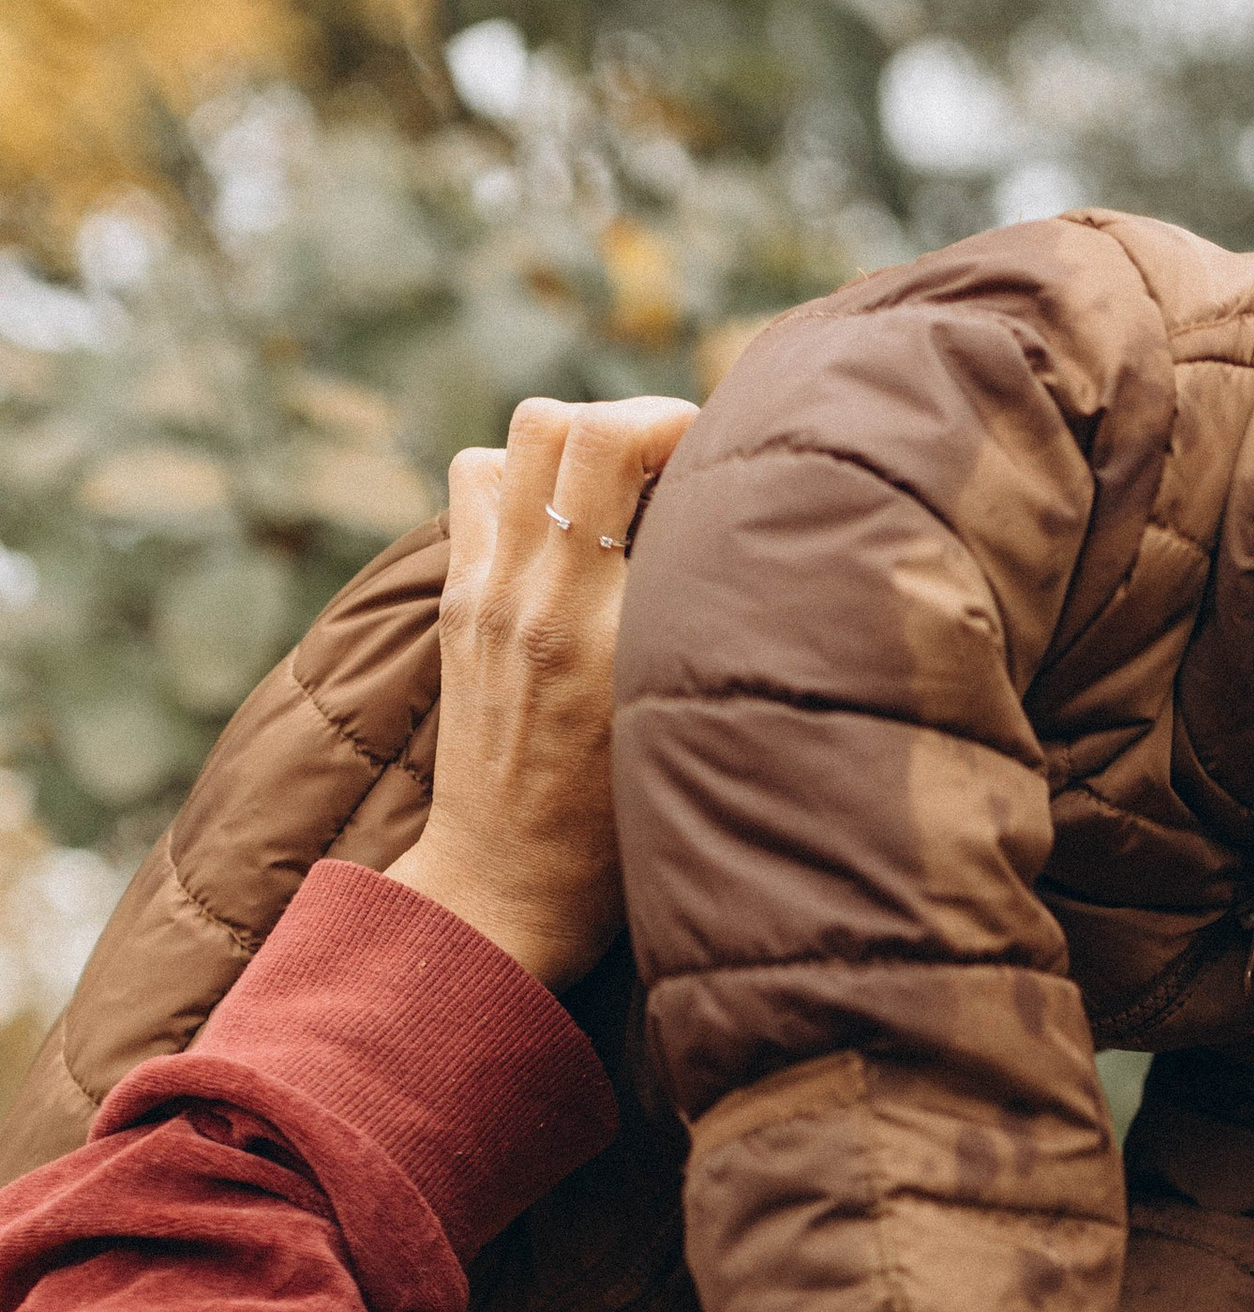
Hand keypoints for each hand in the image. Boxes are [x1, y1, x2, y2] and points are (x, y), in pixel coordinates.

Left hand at [388, 392, 696, 988]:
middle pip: (556, 421)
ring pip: (508, 447)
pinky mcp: (457, 612)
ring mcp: (480, 598)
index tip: (720, 457)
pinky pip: (478, 495)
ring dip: (565, 452)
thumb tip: (740, 522)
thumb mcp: (683, 715)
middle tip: (674, 466)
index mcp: (593, 619)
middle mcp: (526, 593)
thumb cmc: (624, 830)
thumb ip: (705, 616)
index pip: (616, 444)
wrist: (511, 890)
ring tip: (617, 500)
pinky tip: (567, 539)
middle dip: (625, 421)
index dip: (676, 422)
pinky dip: (522, 490)